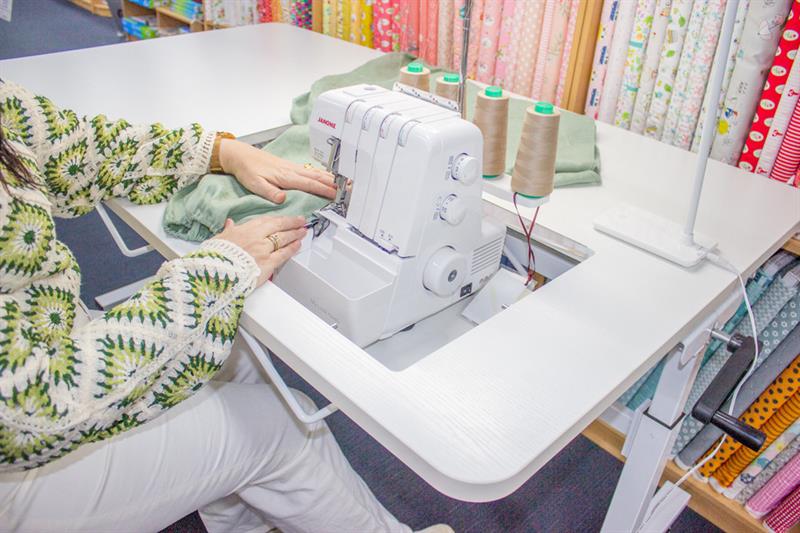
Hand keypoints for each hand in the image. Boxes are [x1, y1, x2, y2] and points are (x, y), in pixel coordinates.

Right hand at [215, 215, 306, 286]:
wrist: (214, 274)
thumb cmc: (214, 258)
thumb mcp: (218, 239)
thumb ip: (228, 231)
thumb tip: (229, 223)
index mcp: (244, 230)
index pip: (265, 221)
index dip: (277, 219)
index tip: (283, 218)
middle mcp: (256, 238)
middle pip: (278, 226)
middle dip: (291, 222)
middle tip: (300, 220)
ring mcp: (263, 250)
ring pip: (284, 238)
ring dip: (295, 234)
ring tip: (302, 231)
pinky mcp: (267, 264)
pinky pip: (283, 254)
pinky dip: (292, 248)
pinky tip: (298, 245)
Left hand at [219, 139, 336, 202]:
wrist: (240, 156)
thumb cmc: (247, 170)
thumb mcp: (255, 184)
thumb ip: (269, 192)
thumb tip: (283, 199)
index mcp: (286, 176)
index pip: (309, 184)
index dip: (324, 189)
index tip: (336, 195)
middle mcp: (292, 170)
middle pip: (317, 177)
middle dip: (333, 183)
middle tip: (348, 188)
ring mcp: (292, 167)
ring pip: (315, 173)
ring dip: (330, 178)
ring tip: (343, 182)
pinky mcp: (289, 167)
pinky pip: (310, 171)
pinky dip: (322, 174)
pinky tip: (326, 176)